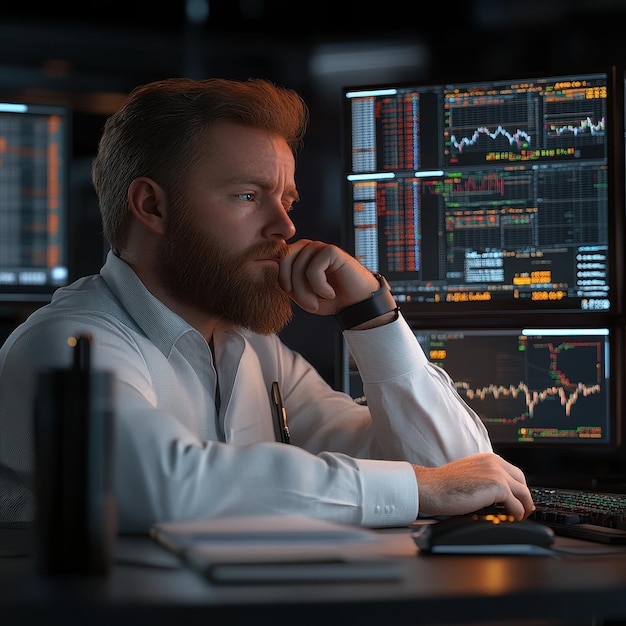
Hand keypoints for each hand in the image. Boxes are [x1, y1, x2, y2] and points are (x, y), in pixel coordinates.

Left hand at [278, 239, 378, 314]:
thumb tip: (272, 273)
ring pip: (298, 268)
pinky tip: (330, 293)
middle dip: (293, 288)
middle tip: (308, 305)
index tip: (295, 298)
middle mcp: (306, 247)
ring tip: (319, 301)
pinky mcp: (330, 250)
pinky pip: (313, 270)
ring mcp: (318, 247)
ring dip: (306, 292)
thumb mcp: (301, 295)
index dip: (281, 283)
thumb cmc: (329, 299)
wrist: (355, 304)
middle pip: (284, 263)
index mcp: (296, 255)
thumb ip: (286, 284)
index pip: (275, 263)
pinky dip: (320, 287)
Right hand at [412, 453, 534, 520]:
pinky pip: (517, 505)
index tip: (518, 500)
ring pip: (523, 493)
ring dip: (523, 508)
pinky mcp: (498, 486)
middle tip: (522, 511)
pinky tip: (510, 519)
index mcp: (487, 459)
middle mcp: (494, 462)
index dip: (518, 488)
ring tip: (518, 518)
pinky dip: (516, 515)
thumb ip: (482, 478)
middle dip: (524, 497)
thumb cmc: (442, 485)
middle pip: (522, 481)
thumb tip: (493, 494)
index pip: (513, 472)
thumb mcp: (467, 474)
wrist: (431, 487)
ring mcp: (497, 473)